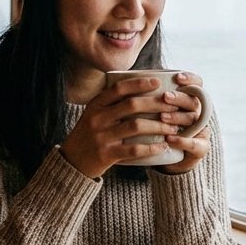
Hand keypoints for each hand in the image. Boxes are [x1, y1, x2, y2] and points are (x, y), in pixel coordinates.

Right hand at [58, 76, 184, 178]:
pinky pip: (134, 149)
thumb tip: (140, 89)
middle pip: (132, 105)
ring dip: (158, 125)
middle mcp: (97, 118)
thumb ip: (111, 103)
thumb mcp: (94, 114)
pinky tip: (162, 146)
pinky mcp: (106, 155)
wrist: (71, 162)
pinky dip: (151, 147)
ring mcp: (101, 137)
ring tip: (173, 127)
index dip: (140, 83)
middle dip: (157, 104)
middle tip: (174, 107)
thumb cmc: (89, 135)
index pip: (119, 88)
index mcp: (95, 105)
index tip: (158, 82)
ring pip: (136, 126)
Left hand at [156, 72, 210, 174]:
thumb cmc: (155, 129)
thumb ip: (147, 96)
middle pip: (195, 101)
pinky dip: (182, 141)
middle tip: (165, 96)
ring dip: (178, 117)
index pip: (197, 84)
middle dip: (180, 97)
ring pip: (194, 120)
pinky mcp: (200, 148)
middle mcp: (197, 113)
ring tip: (162, 117)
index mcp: (188, 100)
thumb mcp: (153, 111)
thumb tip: (127, 77)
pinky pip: (195, 144)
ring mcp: (201, 130)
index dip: (190, 79)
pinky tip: (169, 139)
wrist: (167, 157)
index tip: (177, 78)